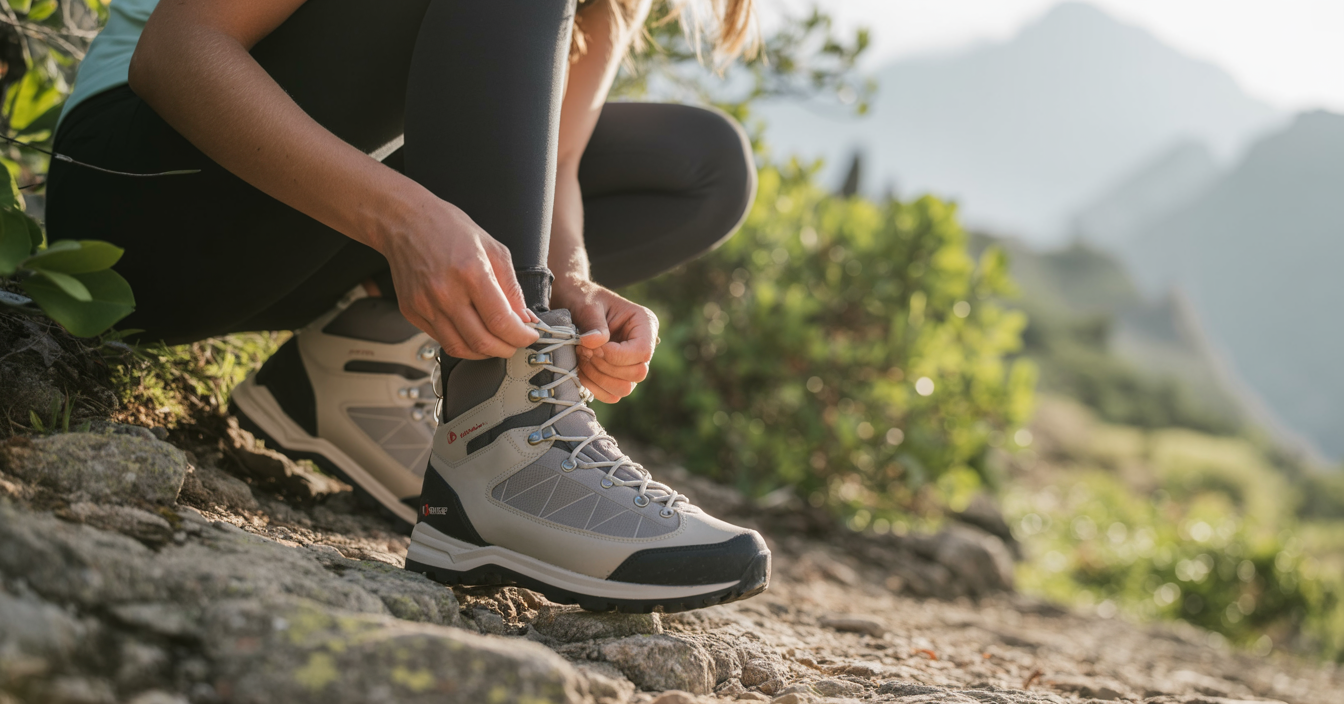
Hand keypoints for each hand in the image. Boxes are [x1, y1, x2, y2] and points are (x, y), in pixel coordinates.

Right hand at [381, 196, 538, 358]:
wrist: (406, 222)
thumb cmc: (451, 229)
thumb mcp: (494, 249)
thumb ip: (512, 288)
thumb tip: (525, 319)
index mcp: (471, 272)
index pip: (500, 321)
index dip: (521, 336)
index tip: (530, 336)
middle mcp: (445, 292)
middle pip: (482, 342)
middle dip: (507, 349)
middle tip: (516, 343)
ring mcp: (425, 304)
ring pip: (461, 349)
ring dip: (485, 352)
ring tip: (496, 342)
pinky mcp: (411, 312)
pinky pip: (441, 340)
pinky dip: (463, 343)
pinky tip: (472, 332)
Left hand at [553, 278, 657, 402]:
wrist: (573, 303)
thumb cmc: (584, 298)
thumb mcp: (588, 304)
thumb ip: (593, 322)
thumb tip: (594, 343)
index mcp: (645, 324)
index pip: (642, 351)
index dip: (617, 355)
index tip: (593, 346)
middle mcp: (643, 346)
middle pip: (638, 374)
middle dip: (607, 367)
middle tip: (585, 351)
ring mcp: (631, 364)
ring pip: (625, 389)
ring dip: (599, 377)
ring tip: (583, 358)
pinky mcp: (617, 376)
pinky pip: (611, 395)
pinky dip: (594, 387)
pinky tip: (581, 369)